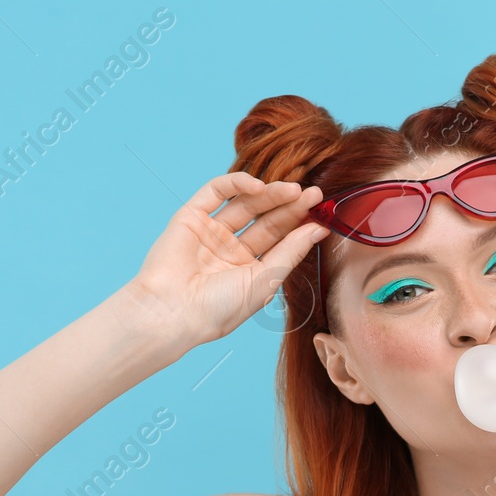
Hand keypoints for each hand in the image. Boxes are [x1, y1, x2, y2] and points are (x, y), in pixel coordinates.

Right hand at [128, 171, 327, 348]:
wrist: (172, 312)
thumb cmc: (218, 308)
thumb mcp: (265, 281)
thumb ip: (291, 252)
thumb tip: (320, 229)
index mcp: (248, 270)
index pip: (280, 240)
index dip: (300, 225)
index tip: (322, 212)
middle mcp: (230, 250)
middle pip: (266, 220)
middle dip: (290, 206)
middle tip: (314, 194)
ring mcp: (210, 232)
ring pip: (245, 204)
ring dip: (270, 193)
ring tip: (294, 189)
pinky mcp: (190, 216)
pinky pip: (216, 191)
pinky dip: (238, 183)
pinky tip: (259, 186)